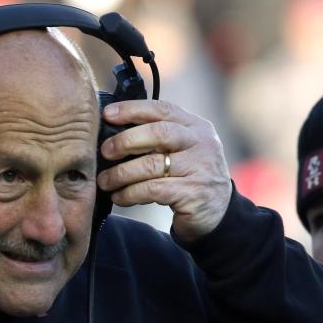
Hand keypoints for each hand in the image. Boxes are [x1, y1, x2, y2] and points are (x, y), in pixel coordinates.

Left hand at [95, 99, 231, 242]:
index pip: (162, 109)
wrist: (217, 213)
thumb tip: (112, 134)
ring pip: (151, 165)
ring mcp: (200, 168)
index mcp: (195, 127)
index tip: (107, 114)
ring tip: (105, 181)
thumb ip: (157, 138)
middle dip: (125, 141)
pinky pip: (153, 190)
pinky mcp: (193, 194)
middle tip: (105, 152)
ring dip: (121, 174)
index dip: (132, 109)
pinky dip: (130, 193)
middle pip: (158, 133)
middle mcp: (201, 143)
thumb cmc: (188, 177)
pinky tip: (119, 197)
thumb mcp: (181, 150)